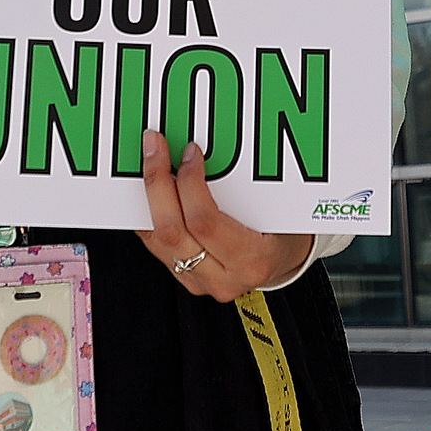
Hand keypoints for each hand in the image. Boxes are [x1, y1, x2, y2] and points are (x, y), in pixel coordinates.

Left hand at [135, 132, 316, 301]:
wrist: (284, 263)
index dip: (190, 182)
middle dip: (157, 183)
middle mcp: (224, 278)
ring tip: (147, 164)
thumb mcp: (274, 209)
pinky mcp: (187, 281)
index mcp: (252, 259)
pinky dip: (147, 215)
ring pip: (157, 239)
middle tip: (155, 148)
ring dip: (147, 198)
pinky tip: (146, 192)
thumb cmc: (283, 233)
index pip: (205, 220)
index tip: (189, 153)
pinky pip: (156, 246)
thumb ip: (242, 189)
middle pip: (172, 231)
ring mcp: (202, 283)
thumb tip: (203, 152)